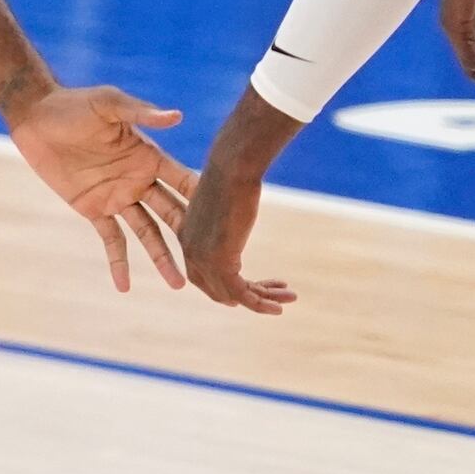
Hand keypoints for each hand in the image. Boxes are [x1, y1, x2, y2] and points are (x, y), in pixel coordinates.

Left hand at [8, 86, 196, 293]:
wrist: (37, 117)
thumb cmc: (75, 104)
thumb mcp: (108, 104)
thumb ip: (140, 112)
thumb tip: (176, 116)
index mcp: (149, 156)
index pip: (183, 182)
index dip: (203, 200)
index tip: (230, 221)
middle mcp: (139, 180)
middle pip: (172, 213)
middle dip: (191, 237)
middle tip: (215, 264)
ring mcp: (117, 196)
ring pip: (147, 233)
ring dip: (162, 258)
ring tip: (179, 285)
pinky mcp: (93, 208)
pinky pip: (110, 239)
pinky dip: (117, 262)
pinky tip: (123, 287)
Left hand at [173, 149, 297, 315]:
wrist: (232, 167)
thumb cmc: (232, 176)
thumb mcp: (225, 203)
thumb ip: (224, 221)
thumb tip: (234, 227)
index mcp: (185, 235)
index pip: (203, 276)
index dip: (230, 285)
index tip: (256, 284)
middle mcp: (189, 250)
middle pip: (216, 290)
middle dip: (248, 295)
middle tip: (275, 294)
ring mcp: (202, 258)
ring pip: (231, 295)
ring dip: (262, 301)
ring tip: (289, 297)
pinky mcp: (219, 261)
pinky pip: (242, 294)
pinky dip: (261, 304)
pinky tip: (280, 307)